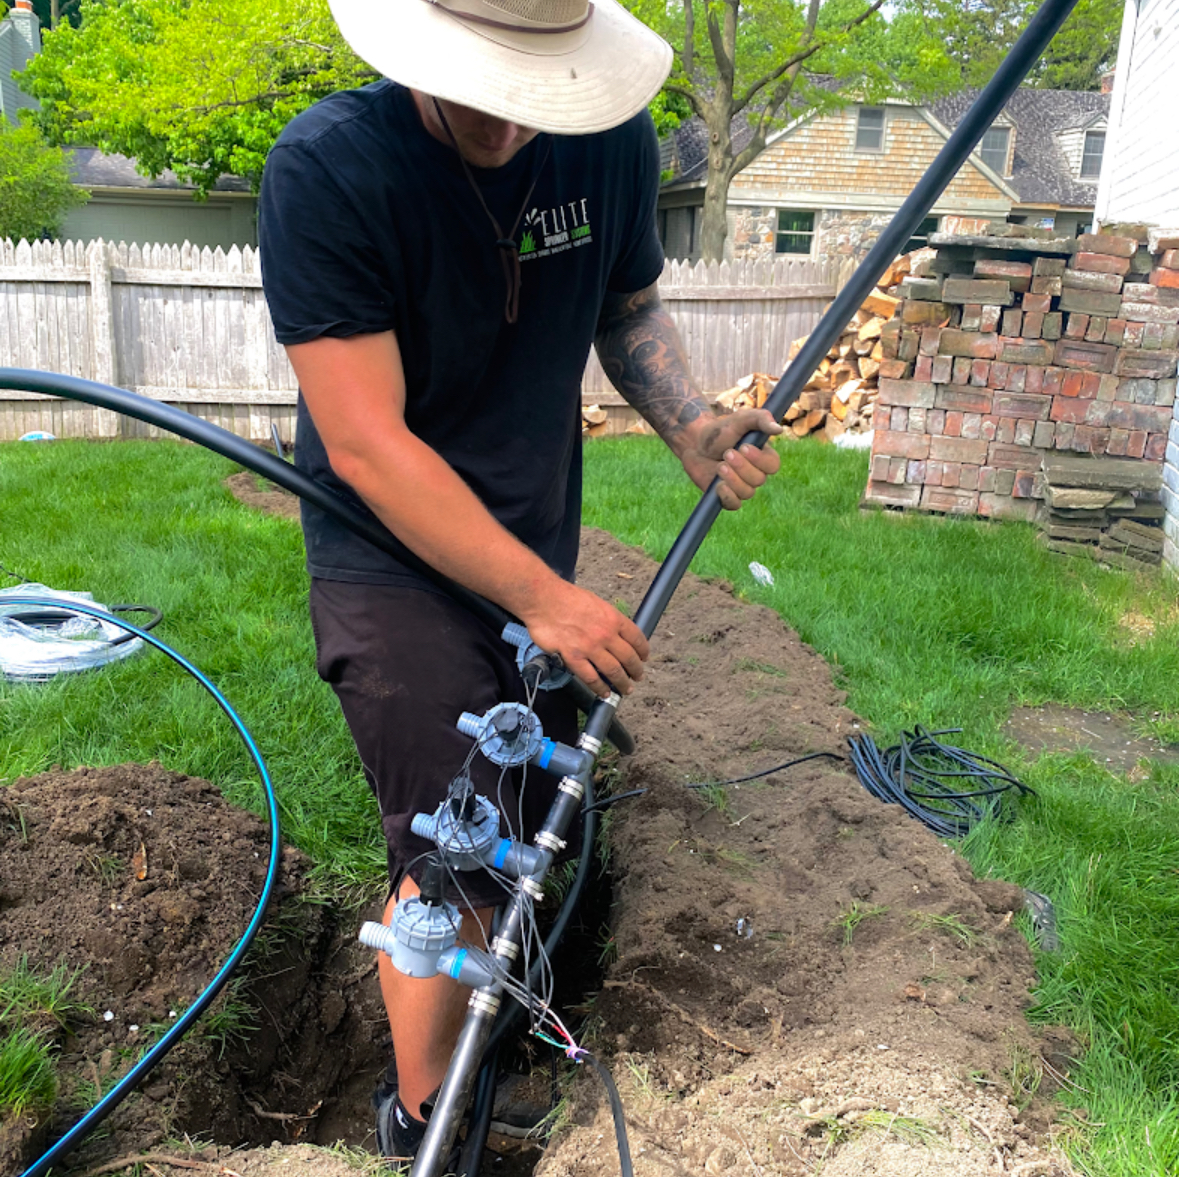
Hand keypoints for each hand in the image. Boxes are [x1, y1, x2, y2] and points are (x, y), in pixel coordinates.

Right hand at [519, 580, 648, 697]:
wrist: (544, 599)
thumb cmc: (565, 597)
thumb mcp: (596, 603)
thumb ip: (606, 619)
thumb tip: (613, 631)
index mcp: (613, 618)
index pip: (636, 638)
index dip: (643, 651)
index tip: (644, 658)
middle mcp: (605, 634)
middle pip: (628, 658)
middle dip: (636, 670)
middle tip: (637, 676)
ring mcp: (590, 647)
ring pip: (613, 671)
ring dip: (622, 683)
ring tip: (625, 689)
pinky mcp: (574, 657)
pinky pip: (591, 677)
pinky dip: (599, 688)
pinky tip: (604, 693)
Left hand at [677, 408, 782, 509]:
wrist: (695, 443)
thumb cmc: (721, 430)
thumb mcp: (741, 420)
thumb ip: (760, 420)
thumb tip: (779, 429)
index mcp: (763, 456)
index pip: (773, 466)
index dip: (759, 460)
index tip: (743, 447)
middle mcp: (755, 473)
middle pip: (759, 480)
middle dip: (742, 467)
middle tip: (727, 453)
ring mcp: (741, 486)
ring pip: (747, 492)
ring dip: (732, 479)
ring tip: (720, 466)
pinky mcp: (726, 496)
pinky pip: (734, 504)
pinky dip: (727, 496)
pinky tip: (718, 484)